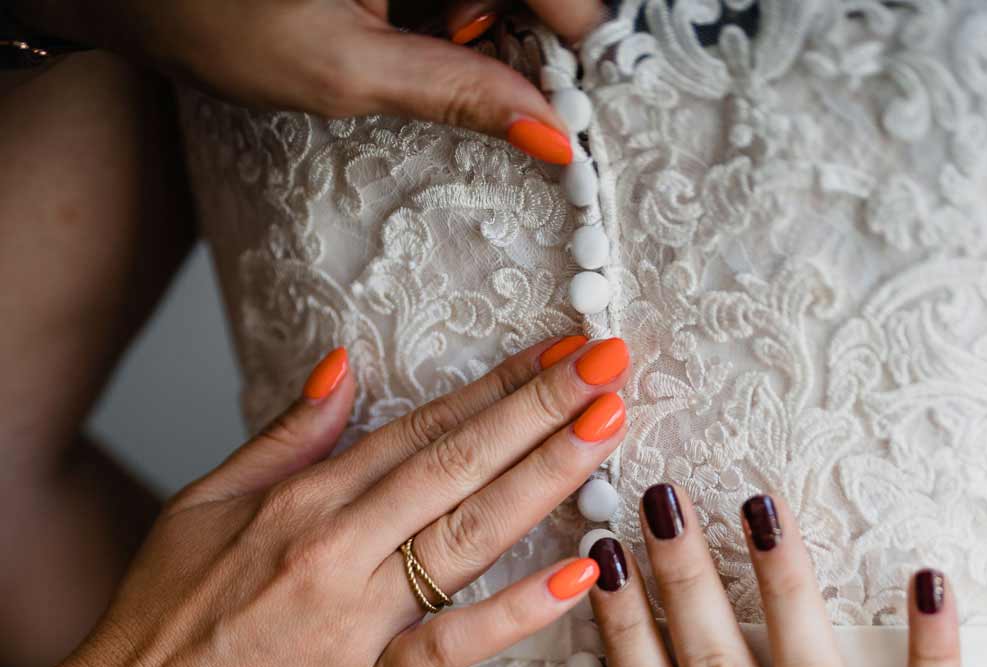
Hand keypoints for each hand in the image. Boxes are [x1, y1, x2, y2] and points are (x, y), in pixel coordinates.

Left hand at [25, 1, 604, 159]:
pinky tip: (424, 20)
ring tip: (434, 40)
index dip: (568, 23)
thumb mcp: (345, 70)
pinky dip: (451, 0)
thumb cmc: (214, 17)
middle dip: (515, 18)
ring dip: (482, 10)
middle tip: (479, 65)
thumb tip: (549, 131)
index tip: (569, 84)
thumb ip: (457, 91)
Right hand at [42, 332, 627, 666]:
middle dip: (544, 408)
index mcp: (302, 500)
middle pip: (459, 464)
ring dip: (547, 477)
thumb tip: (345, 367)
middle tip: (615, 359)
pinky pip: (455, 644)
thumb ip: (285, 438)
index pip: (423, 427)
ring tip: (610, 428)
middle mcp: (336, 547)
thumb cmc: (162, 627)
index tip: (563, 348)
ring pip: (468, 535)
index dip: (500, 385)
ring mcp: (356, 619)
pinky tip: (579, 576)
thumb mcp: (203, 506)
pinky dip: (518, 610)